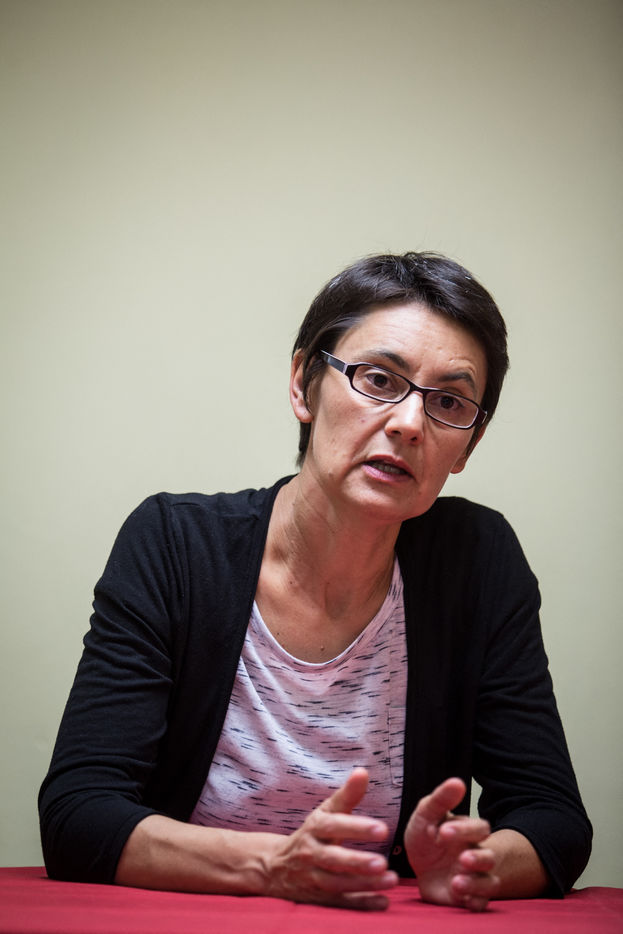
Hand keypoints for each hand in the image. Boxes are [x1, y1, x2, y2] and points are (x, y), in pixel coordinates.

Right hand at [264, 767, 397, 909]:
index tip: (383, 829)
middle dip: (358, 861)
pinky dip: (361, 903)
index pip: (335, 826)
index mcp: (315, 828)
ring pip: (338, 883)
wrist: (275, 865)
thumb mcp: (325, 811)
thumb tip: (363, 772)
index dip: (357, 828)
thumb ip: (347, 795)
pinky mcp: (319, 898)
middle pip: (334, 859)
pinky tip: (382, 902)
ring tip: (391, 880)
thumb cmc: (312, 833)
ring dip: (364, 884)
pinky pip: (340, 902)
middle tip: (383, 862)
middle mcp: (312, 853)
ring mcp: (314, 878)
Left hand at [404, 777, 498, 910]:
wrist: (419, 868)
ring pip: (489, 883)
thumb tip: (458, 781)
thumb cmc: (426, 837)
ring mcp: (474, 878)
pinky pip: (479, 904)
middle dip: (478, 858)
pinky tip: (461, 898)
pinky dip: (473, 902)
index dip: (464, 830)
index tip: (442, 832)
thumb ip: (440, 800)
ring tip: (456, 882)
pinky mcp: (468, 898)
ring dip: (476, 883)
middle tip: (461, 858)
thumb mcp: (426, 815)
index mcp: (468, 832)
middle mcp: (476, 855)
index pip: (479, 828)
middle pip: (489, 856)